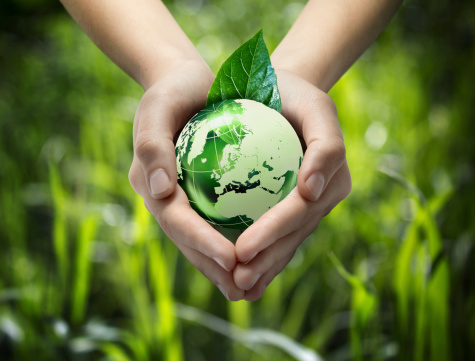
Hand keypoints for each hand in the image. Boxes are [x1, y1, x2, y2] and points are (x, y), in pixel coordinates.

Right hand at [128, 60, 244, 300]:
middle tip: (243, 288)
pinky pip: (218, 224)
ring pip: (203, 239)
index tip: (231, 259)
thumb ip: (152, 148)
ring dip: (223, 266)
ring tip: (250, 287)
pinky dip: (234, 242)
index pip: (176, 221)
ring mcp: (181, 200)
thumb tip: (160, 194)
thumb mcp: (158, 109)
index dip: (201, 243)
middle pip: (189, 241)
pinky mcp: (200, 195)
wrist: (183, 84)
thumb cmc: (171, 92)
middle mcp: (164, 198)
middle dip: (214, 267)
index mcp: (151, 184)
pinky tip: (259, 256)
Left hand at [233, 69, 351, 300]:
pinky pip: (281, 237)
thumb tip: (311, 191)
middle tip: (236, 276)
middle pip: (293, 233)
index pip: (300, 209)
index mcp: (331, 175)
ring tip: (238, 286)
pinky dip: (265, 259)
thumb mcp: (316, 106)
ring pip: (288, 242)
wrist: (284, 94)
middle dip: (266, 258)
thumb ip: (326, 147)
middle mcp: (324, 195)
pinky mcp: (296, 209)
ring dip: (265, 267)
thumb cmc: (294, 95)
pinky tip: (244, 281)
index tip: (243, 248)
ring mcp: (312, 205)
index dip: (274, 230)